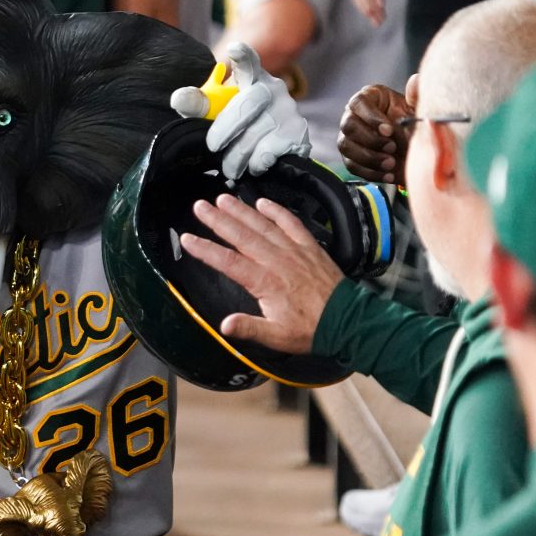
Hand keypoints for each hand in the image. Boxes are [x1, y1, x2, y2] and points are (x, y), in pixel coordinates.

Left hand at [172, 42, 310, 178]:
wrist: (271, 150)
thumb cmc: (237, 125)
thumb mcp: (215, 112)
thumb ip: (198, 104)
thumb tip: (178, 98)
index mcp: (251, 78)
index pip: (249, 61)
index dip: (243, 56)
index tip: (234, 50)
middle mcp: (273, 89)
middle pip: (248, 102)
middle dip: (225, 128)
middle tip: (213, 146)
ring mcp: (288, 110)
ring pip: (257, 132)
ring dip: (237, 155)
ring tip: (230, 166)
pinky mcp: (298, 133)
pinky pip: (270, 152)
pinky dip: (256, 163)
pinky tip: (254, 165)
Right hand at [179, 193, 342, 354]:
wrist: (347, 321)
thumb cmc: (310, 330)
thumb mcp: (277, 336)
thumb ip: (250, 328)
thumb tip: (224, 325)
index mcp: (266, 282)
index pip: (229, 262)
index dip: (206, 250)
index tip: (187, 239)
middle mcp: (277, 260)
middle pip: (242, 235)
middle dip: (219, 220)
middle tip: (200, 206)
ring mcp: (294, 250)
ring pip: (263, 225)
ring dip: (242, 211)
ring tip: (223, 198)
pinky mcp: (309, 246)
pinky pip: (291, 223)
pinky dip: (277, 211)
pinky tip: (262, 202)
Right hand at [338, 84, 411, 184]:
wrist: (416, 148)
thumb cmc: (413, 123)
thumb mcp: (417, 109)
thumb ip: (416, 96)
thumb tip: (416, 80)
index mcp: (368, 99)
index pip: (358, 103)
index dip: (371, 117)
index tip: (389, 130)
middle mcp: (353, 116)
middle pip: (348, 126)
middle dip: (370, 140)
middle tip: (392, 148)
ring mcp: (349, 138)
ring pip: (347, 147)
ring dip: (369, 158)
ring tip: (391, 163)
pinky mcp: (351, 158)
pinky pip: (352, 166)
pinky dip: (370, 172)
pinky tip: (388, 174)